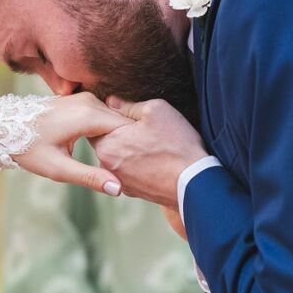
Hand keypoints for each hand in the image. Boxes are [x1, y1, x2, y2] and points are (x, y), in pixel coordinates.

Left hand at [16, 93, 131, 195]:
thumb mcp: (57, 168)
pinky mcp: (80, 100)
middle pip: (123, 123)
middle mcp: (90, 102)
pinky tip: (106, 149)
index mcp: (88, 115)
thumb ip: (89, 177)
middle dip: (128, 143)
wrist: (2, 125)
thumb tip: (118, 189)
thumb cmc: (27, 147)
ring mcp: (85, 98)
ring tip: (121, 160)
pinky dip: (108, 131)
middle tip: (134, 168)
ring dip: (118, 138)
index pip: (127, 130)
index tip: (139, 166)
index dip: (134, 148)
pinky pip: (104, 115)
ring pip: (115, 119)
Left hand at [90, 98, 208, 208]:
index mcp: (107, 144)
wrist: (195, 183)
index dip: (113, 114)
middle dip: (120, 132)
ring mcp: (119, 180)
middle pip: (107, 140)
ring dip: (129, 148)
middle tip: (144, 127)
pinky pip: (129, 170)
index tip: (131, 113)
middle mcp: (107, 165)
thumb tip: (111, 101)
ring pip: (118, 156)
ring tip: (153, 144)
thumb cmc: (176, 144)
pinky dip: (138, 163)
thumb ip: (127, 105)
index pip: (97, 123)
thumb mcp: (155, 110)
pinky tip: (156, 159)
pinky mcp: (133, 191)